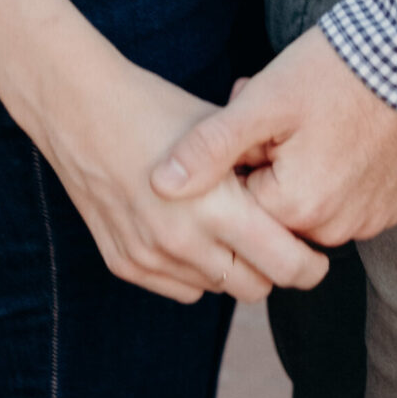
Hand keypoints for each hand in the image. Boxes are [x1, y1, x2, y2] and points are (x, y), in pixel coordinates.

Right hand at [41, 53, 331, 307]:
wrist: (79, 107)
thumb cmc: (156, 108)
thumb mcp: (219, 131)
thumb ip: (259, 174)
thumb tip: (303, 202)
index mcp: (216, 204)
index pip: (285, 264)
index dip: (311, 266)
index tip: (317, 256)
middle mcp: (183, 241)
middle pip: (256, 288)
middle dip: (273, 269)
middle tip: (273, 241)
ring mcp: (150, 257)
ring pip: (218, 290)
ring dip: (231, 267)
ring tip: (225, 226)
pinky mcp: (125, 264)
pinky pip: (181, 289)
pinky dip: (194, 270)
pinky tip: (188, 230)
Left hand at [150, 27, 396, 249]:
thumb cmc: (332, 72)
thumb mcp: (261, 101)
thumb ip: (209, 147)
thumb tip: (159, 186)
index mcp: (295, 209)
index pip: (237, 203)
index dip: (236, 158)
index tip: (252, 122)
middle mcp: (332, 230)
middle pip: (271, 208)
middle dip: (265, 166)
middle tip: (279, 116)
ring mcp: (365, 222)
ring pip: (306, 206)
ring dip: (298, 172)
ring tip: (311, 119)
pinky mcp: (388, 210)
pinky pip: (343, 204)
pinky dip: (334, 175)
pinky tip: (340, 132)